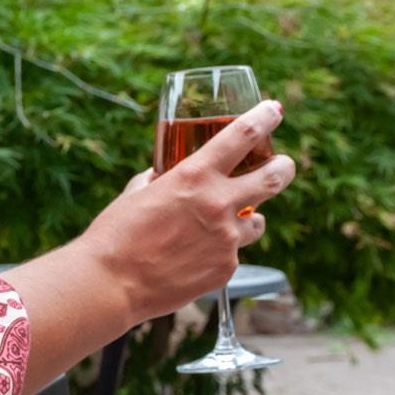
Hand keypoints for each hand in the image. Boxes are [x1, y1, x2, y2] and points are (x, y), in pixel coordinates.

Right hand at [77, 100, 294, 321]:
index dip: (265, 118)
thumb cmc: (114, 236)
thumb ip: (155, 181)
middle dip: (283, 167)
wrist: (110, 284)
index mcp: (194, 175)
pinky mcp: (225, 270)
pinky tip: (193, 259)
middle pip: (275, 177)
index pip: (244, 135)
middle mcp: (219, 203)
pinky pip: (232, 255)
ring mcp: (227, 240)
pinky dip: (220, 253)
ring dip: (248, 219)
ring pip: (258, 223)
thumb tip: (159, 178)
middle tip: (282, 166)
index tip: (274, 110)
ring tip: (225, 226)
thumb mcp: (134, 195)